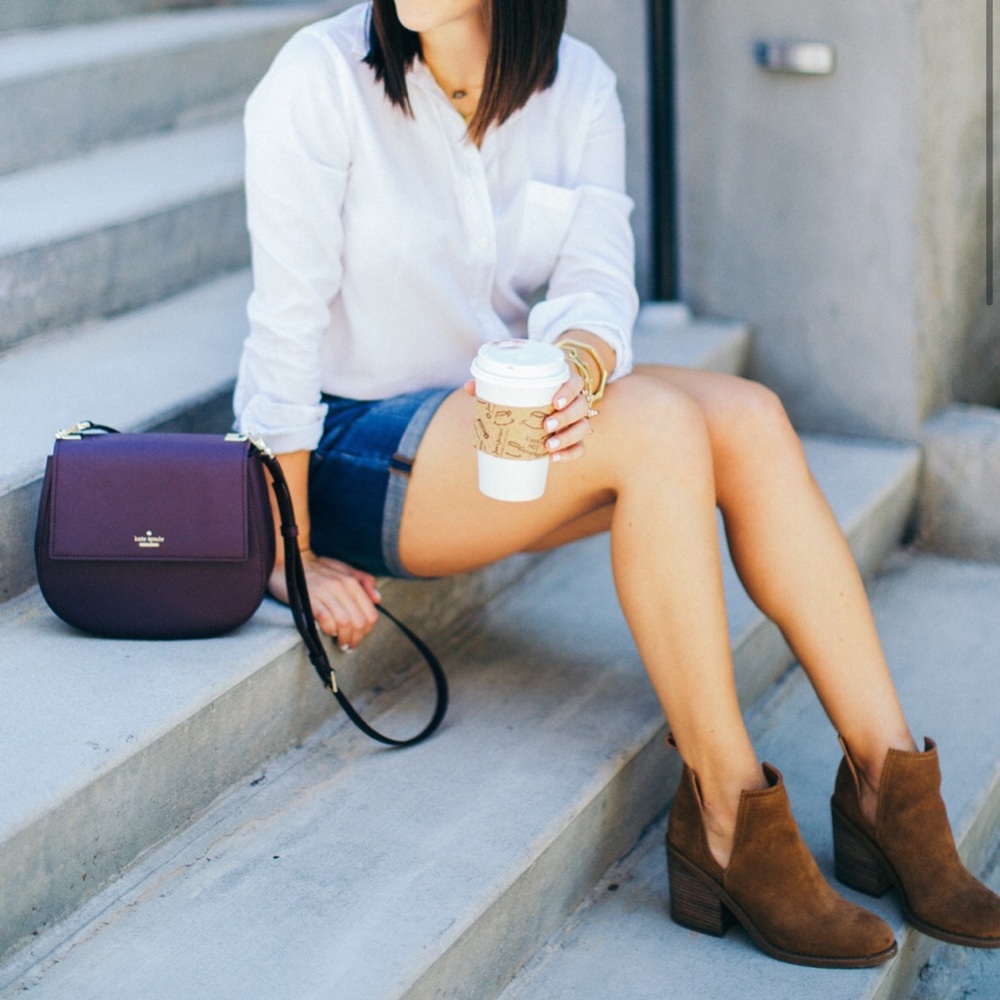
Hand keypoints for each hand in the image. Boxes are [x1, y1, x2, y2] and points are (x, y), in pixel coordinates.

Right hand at [268, 552, 380, 649]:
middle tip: (349, 646)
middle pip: (359, 622)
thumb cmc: (319, 569)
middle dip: (356, 639)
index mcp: (352, 581)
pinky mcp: (309, 598)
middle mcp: (341, 586)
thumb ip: (364, 581)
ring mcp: (325, 592)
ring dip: (344, 638)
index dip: (367, 631)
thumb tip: (378, 599)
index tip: (359, 638)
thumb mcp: (345, 569)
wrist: (289, 561)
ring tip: (340, 644)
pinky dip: (330, 629)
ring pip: (345, 622)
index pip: (370, 614)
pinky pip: (326, 619)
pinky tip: (329, 632)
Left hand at [464, 373, 594, 462]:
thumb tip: (469, 388)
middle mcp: (576, 400)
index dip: (569, 392)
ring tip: (548, 447)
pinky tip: (554, 459)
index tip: (555, 402)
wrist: (547, 399)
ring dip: (568, 438)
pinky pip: (580, 448)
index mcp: (565, 382)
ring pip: (584, 428)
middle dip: (565, 419)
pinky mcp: (576, 438)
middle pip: (581, 407)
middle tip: (545, 427)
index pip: (575, 382)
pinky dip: (570, 454)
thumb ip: (494, 383)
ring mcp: (578, 420)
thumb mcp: (516, 384)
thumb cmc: (529, 390)